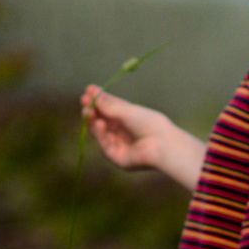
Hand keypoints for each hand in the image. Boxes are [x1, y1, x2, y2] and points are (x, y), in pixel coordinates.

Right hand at [82, 86, 202, 187]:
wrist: (163, 143)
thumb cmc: (150, 124)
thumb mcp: (127, 111)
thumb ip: (109, 105)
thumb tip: (91, 92)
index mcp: (128, 119)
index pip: (109, 109)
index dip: (98, 100)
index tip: (89, 90)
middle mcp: (123, 132)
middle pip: (101, 120)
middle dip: (92, 111)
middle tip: (84, 100)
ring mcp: (119, 145)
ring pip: (100, 133)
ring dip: (92, 122)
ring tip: (87, 111)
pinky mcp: (118, 158)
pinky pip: (105, 146)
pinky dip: (100, 135)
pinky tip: (99, 124)